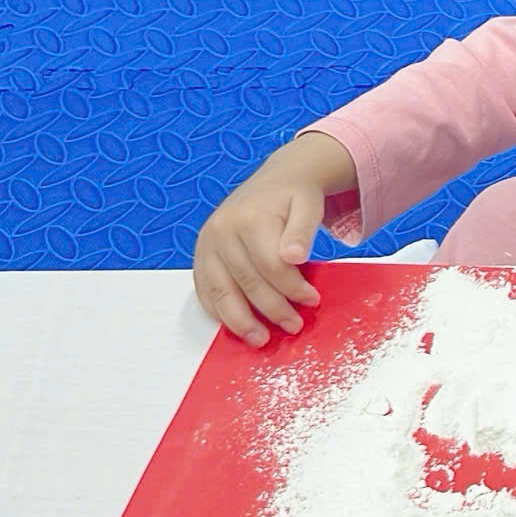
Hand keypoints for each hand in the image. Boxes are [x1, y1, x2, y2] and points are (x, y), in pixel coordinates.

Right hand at [193, 133, 354, 346]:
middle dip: (272, 310)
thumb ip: (303, 231)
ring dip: (240, 322)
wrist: (277, 178)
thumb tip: (294, 257)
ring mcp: (208, 242)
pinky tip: (236, 324)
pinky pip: (204, 289)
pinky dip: (219, 311)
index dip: (292, 288)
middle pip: (247, 282)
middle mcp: (223, 230)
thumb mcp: (309, 205)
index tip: (312, 300)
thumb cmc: (295, 195)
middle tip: (293, 325)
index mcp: (250, 218)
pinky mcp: (201, 252)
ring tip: (261, 338)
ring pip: (221, 292)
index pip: (271, 266)